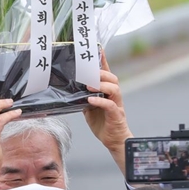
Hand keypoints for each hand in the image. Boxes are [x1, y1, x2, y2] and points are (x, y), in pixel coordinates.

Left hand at [83, 50, 132, 172]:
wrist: (113, 140)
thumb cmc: (103, 123)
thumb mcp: (89, 108)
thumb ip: (83, 97)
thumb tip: (71, 89)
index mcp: (107, 92)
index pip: (107, 73)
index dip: (103, 61)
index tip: (98, 49)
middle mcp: (114, 96)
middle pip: (112, 78)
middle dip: (101, 73)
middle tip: (87, 73)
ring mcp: (117, 105)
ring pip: (114, 89)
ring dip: (101, 85)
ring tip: (89, 86)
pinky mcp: (116, 115)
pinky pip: (111, 105)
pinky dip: (100, 101)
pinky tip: (90, 100)